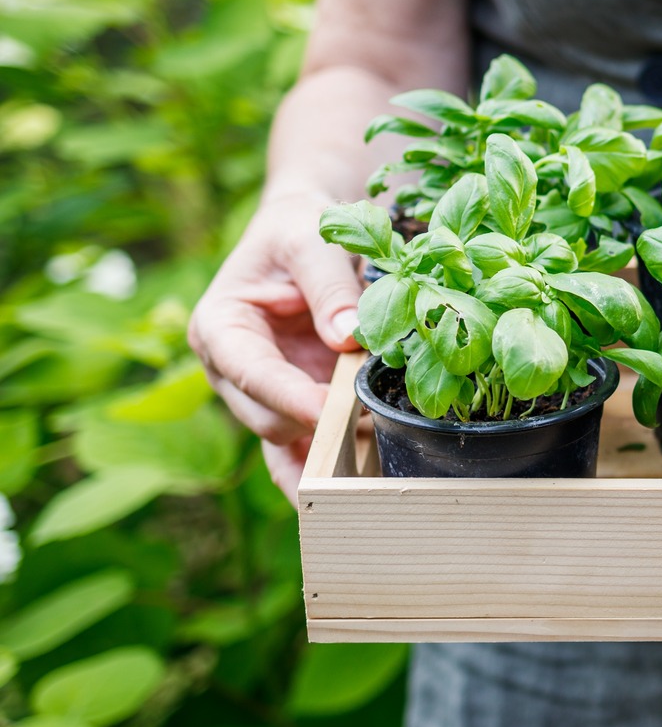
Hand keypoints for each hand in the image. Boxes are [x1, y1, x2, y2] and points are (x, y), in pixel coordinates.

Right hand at [189, 188, 364, 496]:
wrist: (304, 234)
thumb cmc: (299, 231)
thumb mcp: (313, 241)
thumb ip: (331, 287)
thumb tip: (348, 338)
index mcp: (220, 328)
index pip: (252, 373)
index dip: (291, 396)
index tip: (332, 412)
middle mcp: (230, 370)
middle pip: (268, 417)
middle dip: (318, 428)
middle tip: (375, 432)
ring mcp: (260, 394)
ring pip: (286, 440)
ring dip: (329, 452)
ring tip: (375, 466)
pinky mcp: (290, 406)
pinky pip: (301, 450)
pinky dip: (327, 470)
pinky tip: (353, 495)